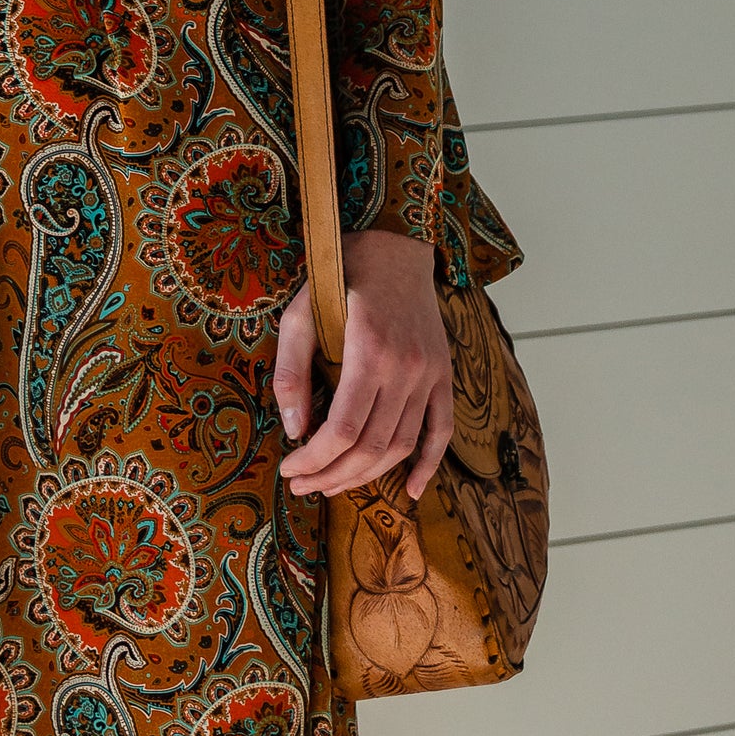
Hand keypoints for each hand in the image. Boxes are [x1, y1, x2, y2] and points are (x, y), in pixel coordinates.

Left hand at [272, 225, 453, 501]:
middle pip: (373, 447)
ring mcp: (431, 374)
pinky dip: (429, 465)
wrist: (397, 244)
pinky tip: (413, 492)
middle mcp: (406, 368)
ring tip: (333, 486)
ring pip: (403, 446)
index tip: (290, 469)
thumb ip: (292, 369)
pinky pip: (442, 431)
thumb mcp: (302, 310)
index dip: (315, 459)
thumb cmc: (342, 273)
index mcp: (369, 350)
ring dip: (368, 476)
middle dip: (334, 475)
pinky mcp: (444, 374)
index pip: (344, 428)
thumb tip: (294, 428)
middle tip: (303, 486)